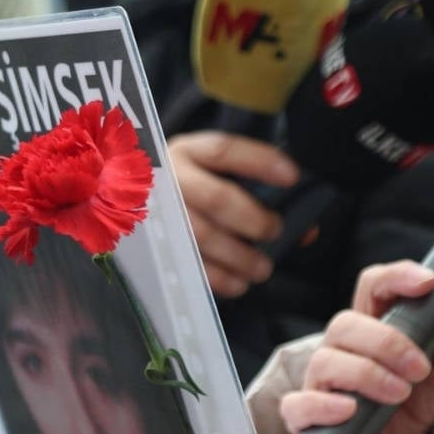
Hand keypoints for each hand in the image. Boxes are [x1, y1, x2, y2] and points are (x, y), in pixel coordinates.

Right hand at [168, 132, 298, 298]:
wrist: (128, 200)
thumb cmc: (191, 188)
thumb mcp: (217, 175)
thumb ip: (261, 192)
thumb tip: (305, 230)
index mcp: (188, 152)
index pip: (225, 150)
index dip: (260, 163)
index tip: (292, 177)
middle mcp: (168, 179)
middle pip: (216, 198)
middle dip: (253, 220)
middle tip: (273, 231)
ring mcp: (157, 214)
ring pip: (201, 236)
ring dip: (238, 256)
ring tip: (262, 268)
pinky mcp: (153, 247)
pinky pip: (187, 264)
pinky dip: (217, 278)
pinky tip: (238, 284)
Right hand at [280, 261, 433, 433]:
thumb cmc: (408, 414)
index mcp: (374, 332)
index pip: (373, 287)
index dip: (396, 278)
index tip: (427, 284)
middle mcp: (341, 351)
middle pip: (344, 323)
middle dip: (387, 343)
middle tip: (420, 369)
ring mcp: (317, 383)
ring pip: (326, 361)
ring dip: (367, 375)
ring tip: (398, 396)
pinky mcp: (302, 417)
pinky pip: (298, 404)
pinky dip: (325, 406)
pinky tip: (351, 412)